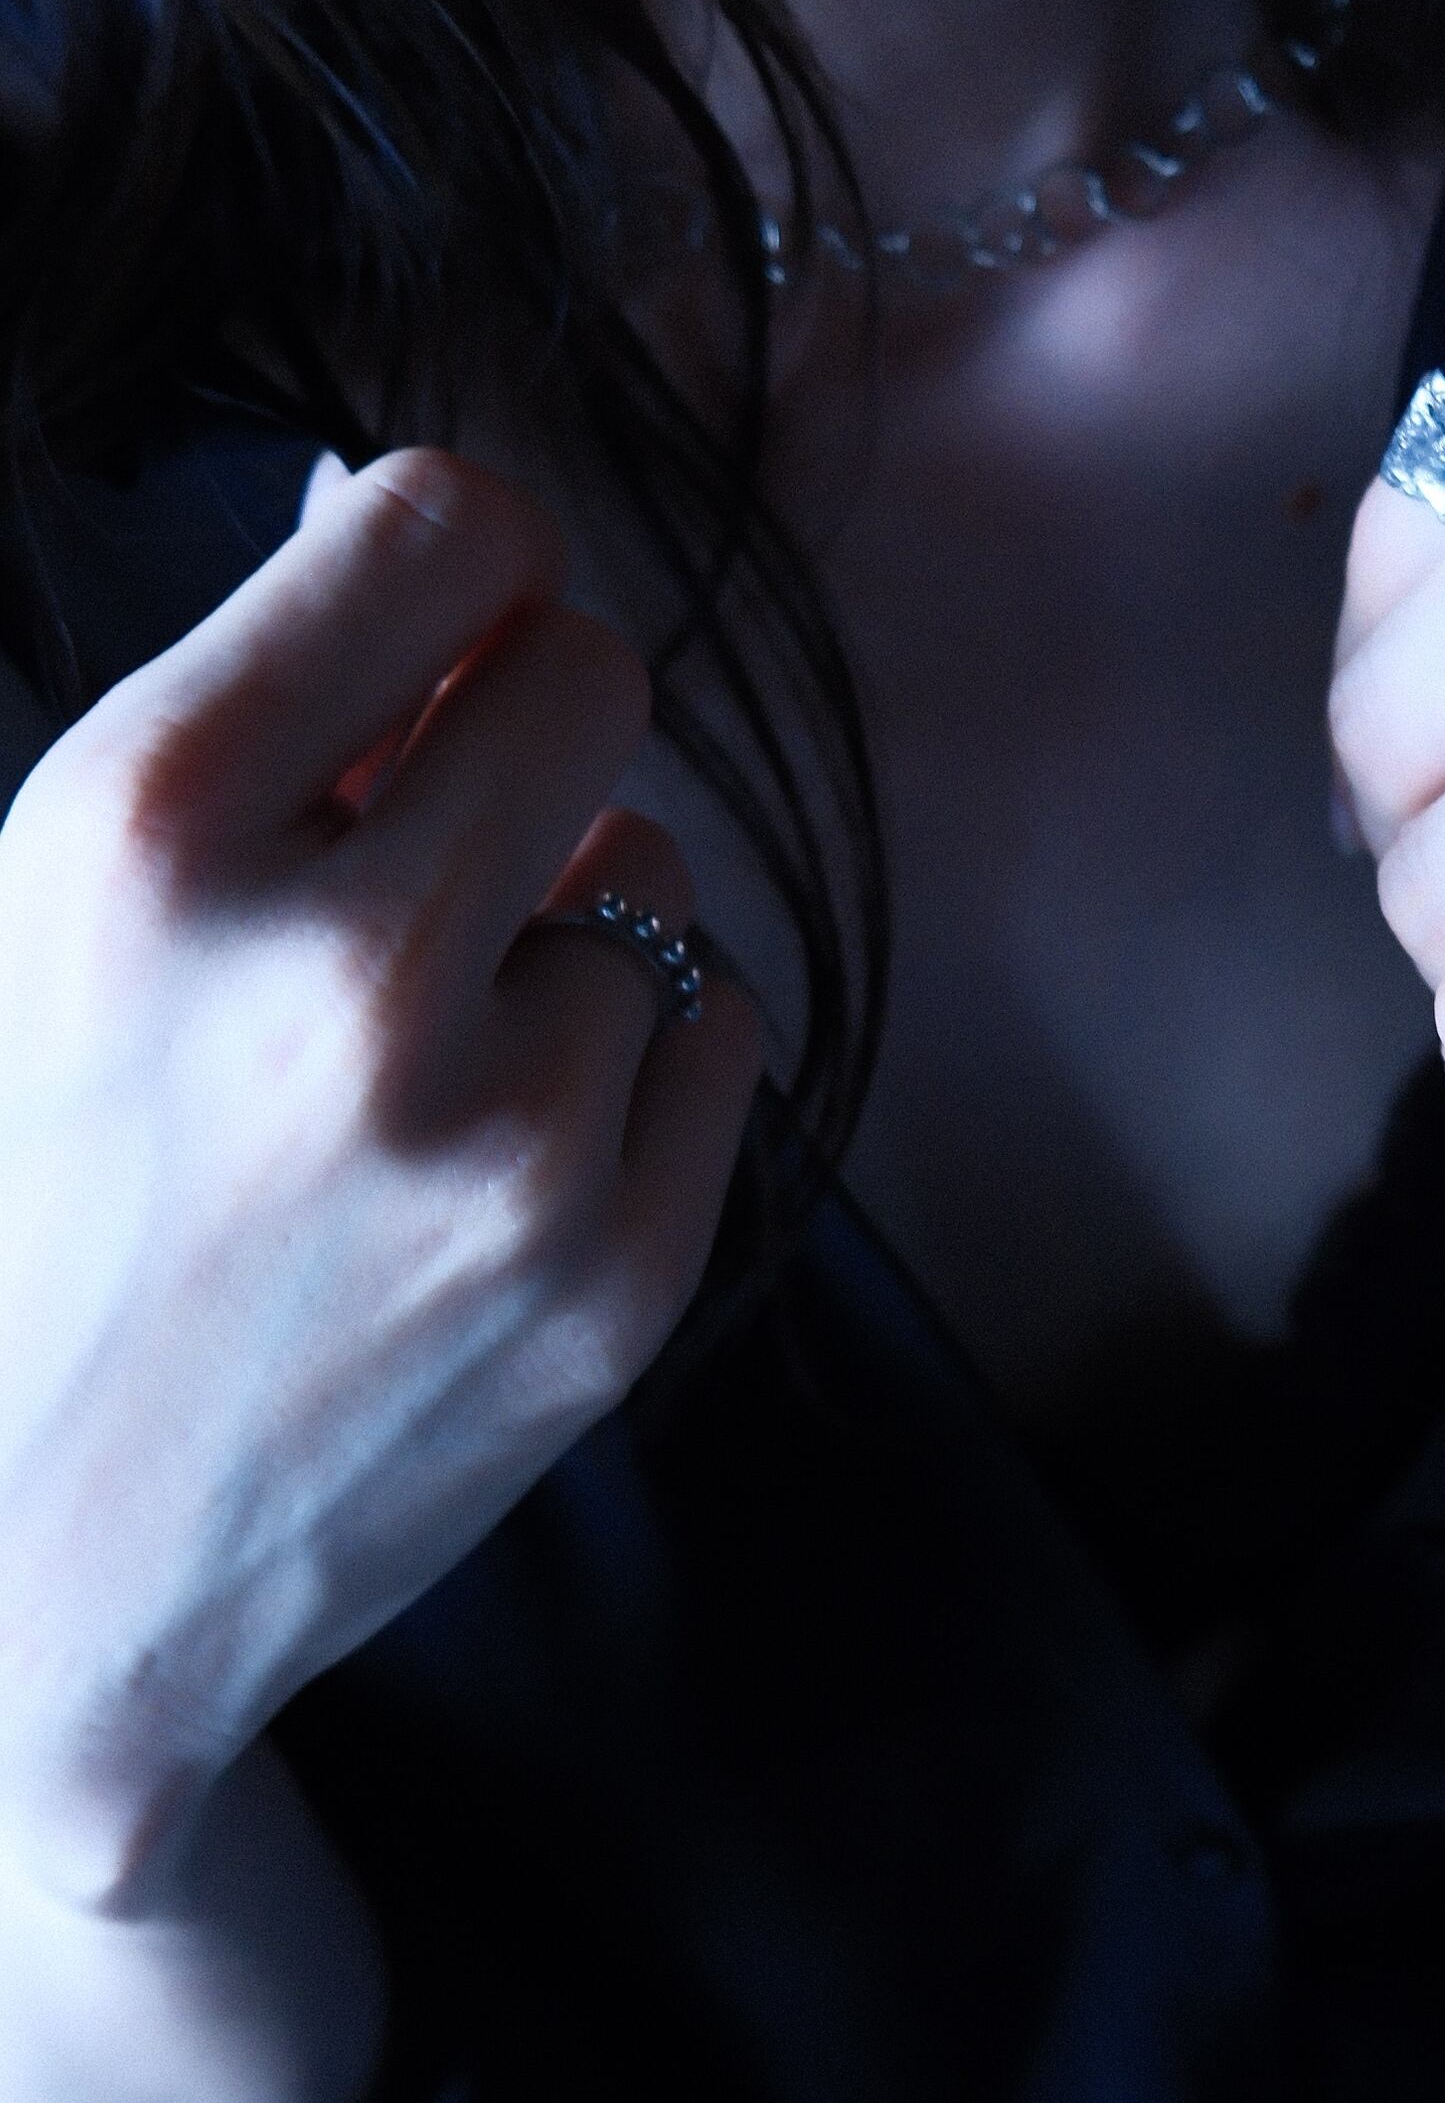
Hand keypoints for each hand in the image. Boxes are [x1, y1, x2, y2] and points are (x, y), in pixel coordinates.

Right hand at [0, 449, 758, 1914]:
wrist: (26, 1576)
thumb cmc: (16, 1211)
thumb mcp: (40, 914)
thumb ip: (249, 723)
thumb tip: (399, 526)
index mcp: (145, 833)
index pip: (445, 528)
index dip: (452, 564)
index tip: (432, 630)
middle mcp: (343, 973)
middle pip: (593, 677)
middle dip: (520, 728)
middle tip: (433, 834)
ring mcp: (507, 1140)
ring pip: (652, 880)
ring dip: (556, 931)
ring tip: (401, 1072)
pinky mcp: (620, 1275)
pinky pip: (718, 1033)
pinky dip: (631, 1061)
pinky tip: (491, 1148)